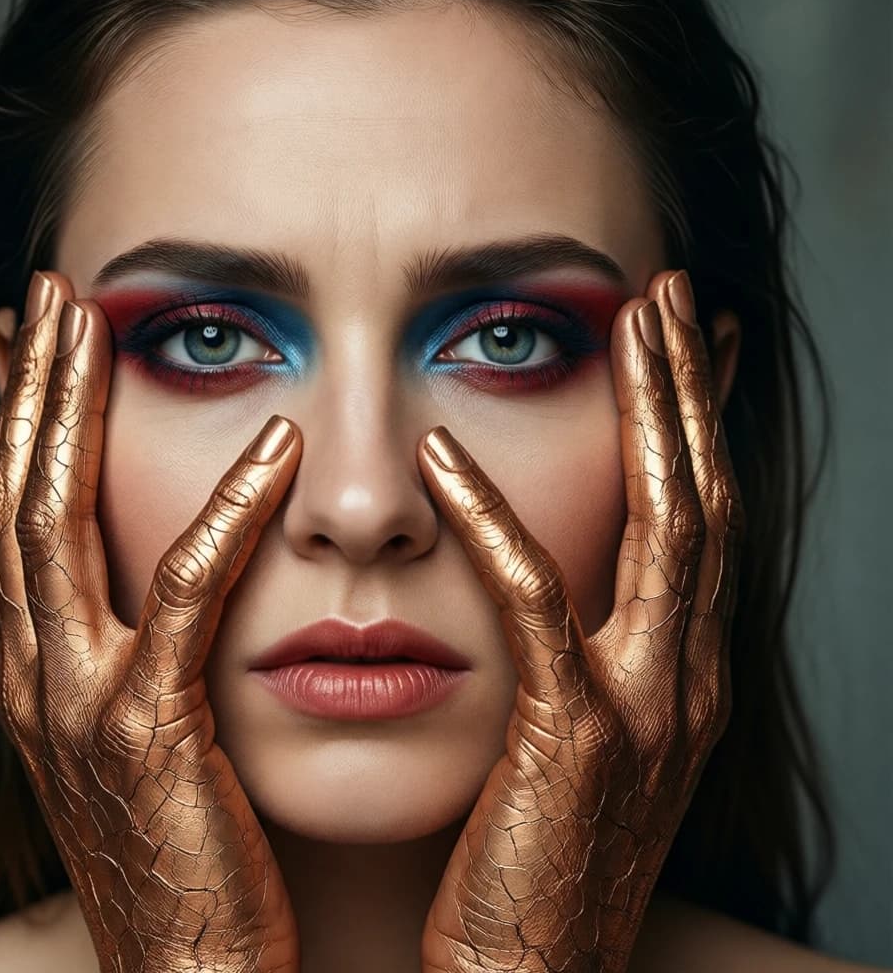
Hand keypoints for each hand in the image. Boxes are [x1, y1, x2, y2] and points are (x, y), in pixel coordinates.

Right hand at [0, 272, 301, 972]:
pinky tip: (272, 447)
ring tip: (98, 325)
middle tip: (49, 299)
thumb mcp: (148, 734)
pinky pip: (182, 597)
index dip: (20, 423)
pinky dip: (226, 514)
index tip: (34, 344)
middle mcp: (35, 673)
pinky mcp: (146, 729)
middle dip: (29, 390)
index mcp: (42, 669)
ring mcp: (76, 701)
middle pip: (15, 496)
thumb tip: (174, 580)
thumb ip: (150, 648)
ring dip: (74, 415)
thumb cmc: (191, 851)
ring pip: (56, 525)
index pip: (18, 517)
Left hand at [416, 270, 743, 972]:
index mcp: (682, 673)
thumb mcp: (582, 739)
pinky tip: (444, 455)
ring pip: (670, 527)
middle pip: (708, 498)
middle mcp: (689, 677)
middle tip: (673, 299)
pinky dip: (493, 523)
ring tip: (631, 326)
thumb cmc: (538, 854)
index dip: (704, 426)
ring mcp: (648, 707)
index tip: (688, 347)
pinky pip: (536, 604)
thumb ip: (582, 652)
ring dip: (653, 416)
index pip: (705, 521)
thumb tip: (558, 584)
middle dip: (695, 391)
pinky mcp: (577, 736)